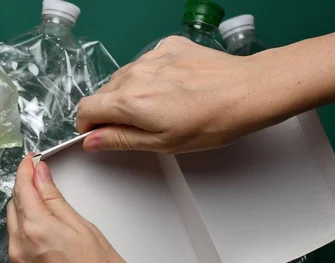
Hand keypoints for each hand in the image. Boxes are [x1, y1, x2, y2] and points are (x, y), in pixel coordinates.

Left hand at [7, 155, 169, 262]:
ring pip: (14, 230)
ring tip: (49, 212)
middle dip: (26, 191)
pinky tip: (46, 240)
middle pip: (14, 207)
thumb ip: (56, 199)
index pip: (23, 188)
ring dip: (26, 215)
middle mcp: (19, 249)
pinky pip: (16, 252)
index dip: (25, 169)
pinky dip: (26, 239)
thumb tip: (41, 176)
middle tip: (42, 181)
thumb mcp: (84, 228)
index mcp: (36, 229)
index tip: (30, 160)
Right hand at [76, 36, 287, 153]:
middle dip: (111, 111)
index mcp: (129, 100)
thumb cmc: (211, 121)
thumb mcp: (161, 143)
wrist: (248, 91)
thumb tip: (91, 140)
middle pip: (103, 93)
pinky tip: (173, 88)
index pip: (86, 108)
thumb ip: (119, 139)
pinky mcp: (168, 47)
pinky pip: (146, 63)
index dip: (88, 125)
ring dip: (130, 93)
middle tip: (138, 126)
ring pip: (124, 77)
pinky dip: (150, 76)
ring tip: (161, 107)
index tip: (100, 133)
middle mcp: (134, 73)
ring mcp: (151, 57)